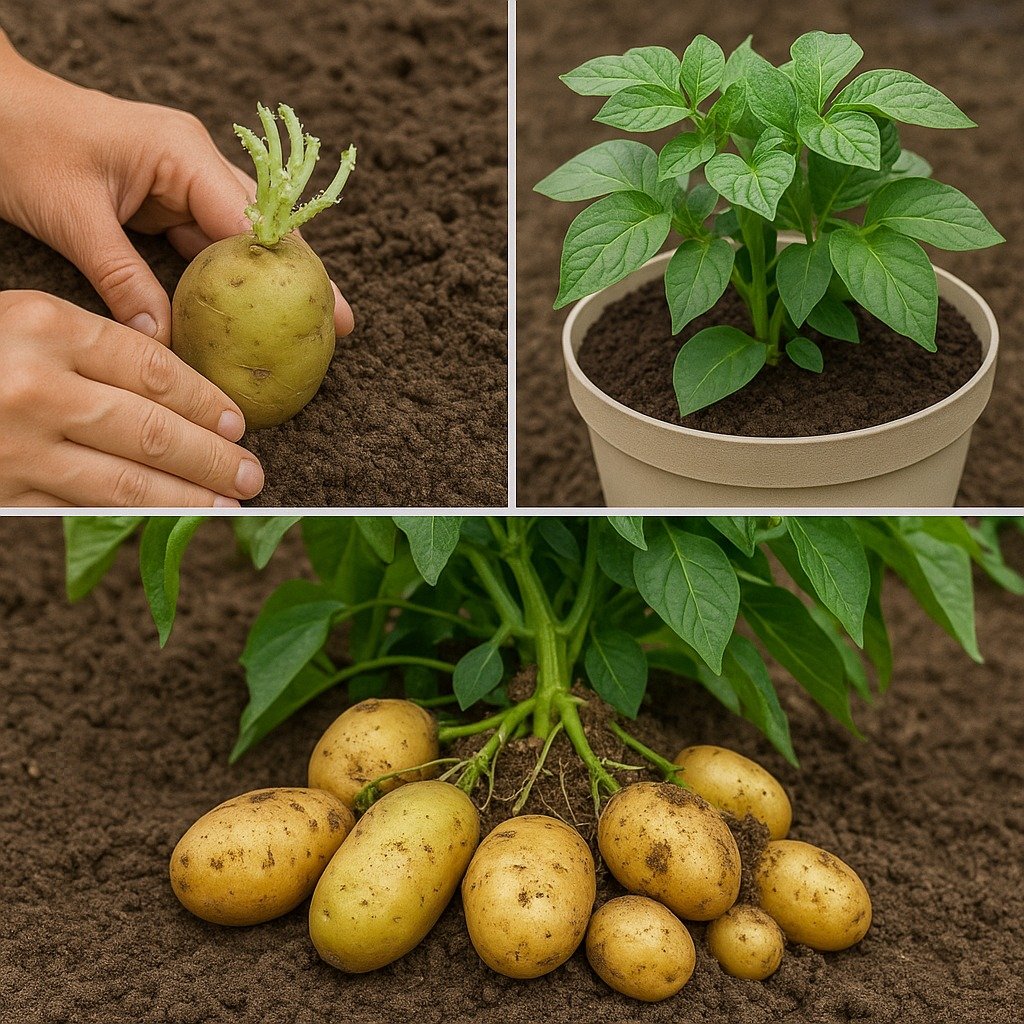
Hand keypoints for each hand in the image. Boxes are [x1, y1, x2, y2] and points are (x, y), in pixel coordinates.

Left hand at [0, 30, 353, 344]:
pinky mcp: (163, 203)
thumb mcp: (72, 216)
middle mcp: (192, 166)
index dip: (290, 270)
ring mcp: (180, 184)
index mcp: (182, 154)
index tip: (321, 311)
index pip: (250, 220)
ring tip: (306, 327)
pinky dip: (223, 285)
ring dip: (266, 285)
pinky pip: (205, 249)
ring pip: (237, 242)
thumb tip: (163, 345)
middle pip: (262, 228)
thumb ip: (123, 279)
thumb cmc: (20, 142)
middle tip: (337, 324)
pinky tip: (244, 317)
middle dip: (299, 277)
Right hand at [0, 290, 264, 506]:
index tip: (239, 422)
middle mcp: (34, 386)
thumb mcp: (27, 320)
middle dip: (213, 458)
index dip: (207, 402)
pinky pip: (83, 509)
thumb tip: (185, 395)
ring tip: (229, 504)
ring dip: (188, 498)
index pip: (156, 370)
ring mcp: (16, 447)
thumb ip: (96, 349)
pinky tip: (168, 518)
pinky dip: (134, 516)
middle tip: (253, 474)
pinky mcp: (2, 492)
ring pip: (126, 481)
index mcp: (46, 325)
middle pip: (152, 431)